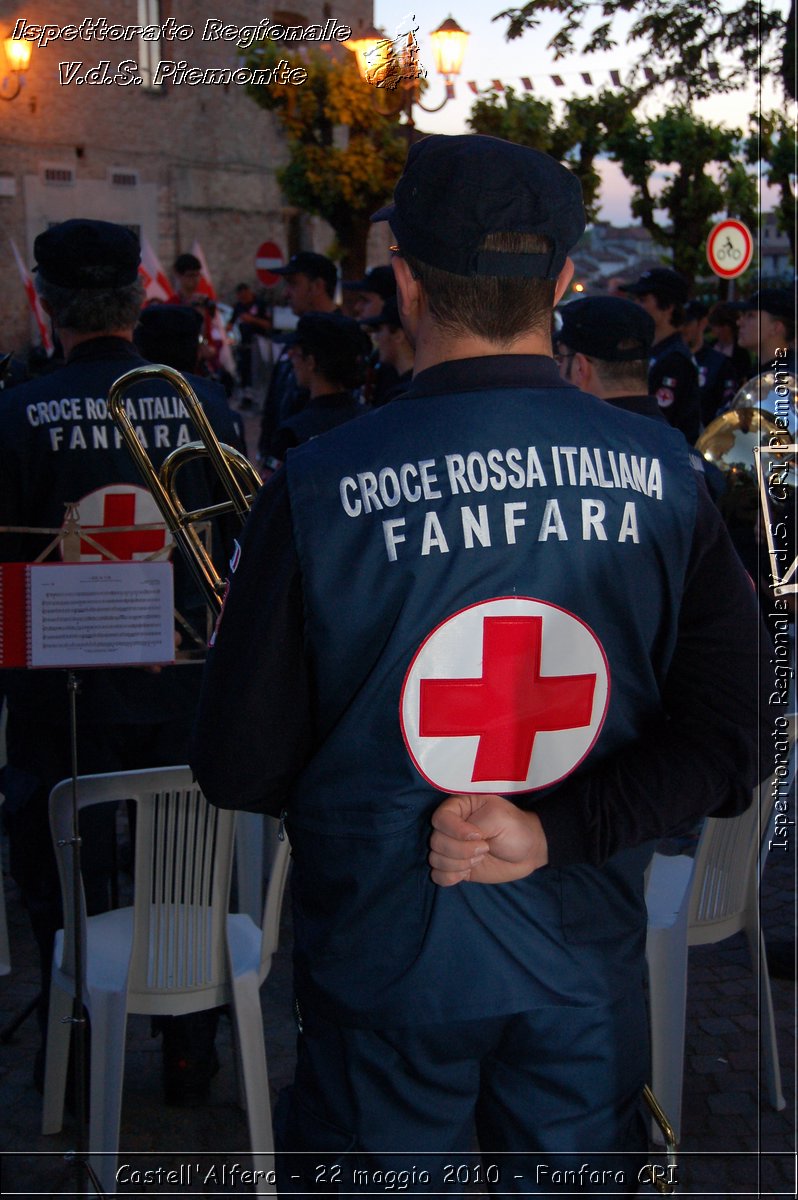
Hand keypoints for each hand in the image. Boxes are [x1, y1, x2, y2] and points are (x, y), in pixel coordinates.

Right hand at [429, 793, 547, 886]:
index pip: (440, 818)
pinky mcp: (454, 867)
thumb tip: (460, 840)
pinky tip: (467, 872)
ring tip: (480, 859)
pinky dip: (450, 877)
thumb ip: (475, 824)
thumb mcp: (498, 818)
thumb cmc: (514, 828)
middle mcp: (450, 828)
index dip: (455, 831)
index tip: (479, 836)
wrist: (528, 851)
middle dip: (461, 850)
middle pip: (436, 841)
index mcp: (458, 808)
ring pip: (435, 859)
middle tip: (485, 849)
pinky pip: (437, 875)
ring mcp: (451, 848)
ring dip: (458, 864)